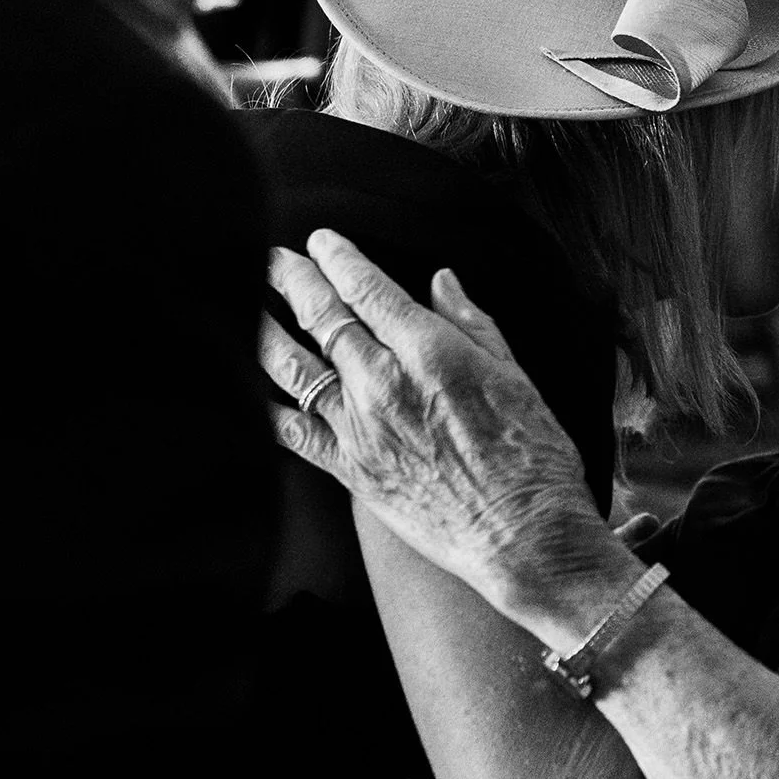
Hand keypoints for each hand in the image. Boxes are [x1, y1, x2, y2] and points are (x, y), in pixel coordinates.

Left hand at [259, 230, 622, 630]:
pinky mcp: (350, 470)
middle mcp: (386, 384)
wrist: (524, 536)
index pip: (368, 289)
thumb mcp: (517, 376)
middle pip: (323, 316)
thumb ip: (472, 324)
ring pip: (294, 366)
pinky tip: (244, 388)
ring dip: (265, 328)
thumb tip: (442, 281)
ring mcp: (361, 428)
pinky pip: (291, 432)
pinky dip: (264, 407)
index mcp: (432, 352)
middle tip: (272, 258)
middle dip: (293, 279)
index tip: (322, 242)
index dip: (338, 258)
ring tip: (246, 303)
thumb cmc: (533, 459)